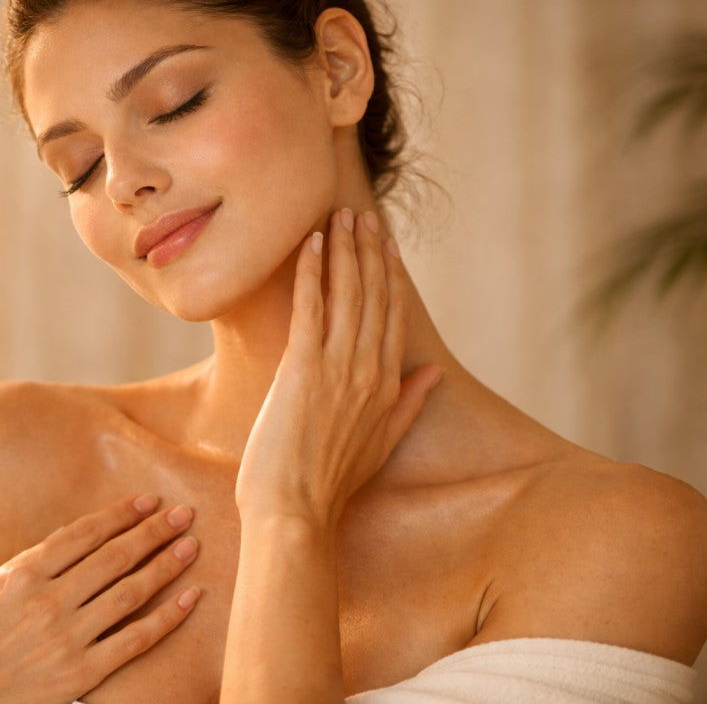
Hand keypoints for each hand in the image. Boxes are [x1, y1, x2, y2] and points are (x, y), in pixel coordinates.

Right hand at [0, 495, 200, 703]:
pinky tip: (189, 597)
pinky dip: (167, 617)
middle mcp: (46, 600)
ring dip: (166, 564)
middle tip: (182, 513)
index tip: (148, 500)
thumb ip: (32, 567)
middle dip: (153, 531)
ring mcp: (64, 638)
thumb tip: (76, 542)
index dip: (121, 514)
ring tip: (191, 545)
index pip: (84, 534)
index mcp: (21, 573)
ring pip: (130, 592)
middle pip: (114, 556)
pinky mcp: (79, 673)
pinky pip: (135, 640)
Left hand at [235, 209, 442, 528]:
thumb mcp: (382, 443)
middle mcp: (367, 369)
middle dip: (367, 252)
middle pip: (372, 297)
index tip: (384, 245)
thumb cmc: (330, 484)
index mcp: (385, 385)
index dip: (388, 276)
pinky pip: (310, 309)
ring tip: (339, 216)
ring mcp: (337, 368)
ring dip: (343, 251)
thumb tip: (433, 374)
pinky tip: (311, 245)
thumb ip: (409, 403)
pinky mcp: (302, 369)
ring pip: (346, 295)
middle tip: (360, 215)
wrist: (296, 513)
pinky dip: (312, 273)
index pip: (390, 317)